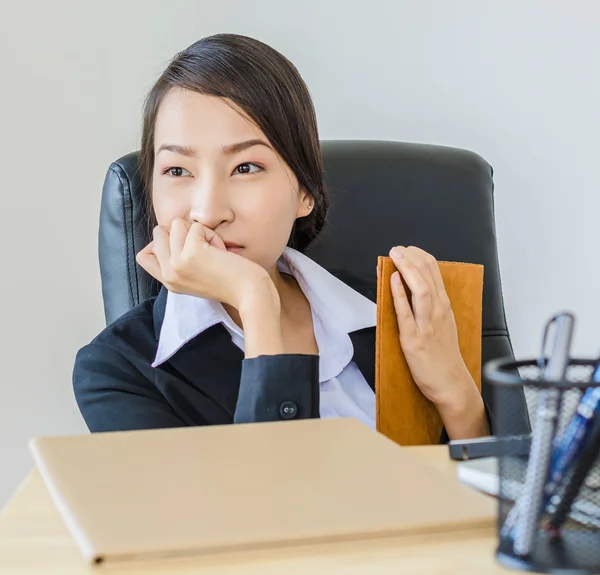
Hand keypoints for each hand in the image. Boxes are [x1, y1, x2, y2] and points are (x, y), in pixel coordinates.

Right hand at [136, 218, 272, 310]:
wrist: (248, 292)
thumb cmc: (228, 281)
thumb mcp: (194, 277)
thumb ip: (177, 262)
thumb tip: (166, 232)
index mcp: (168, 281)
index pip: (143, 256)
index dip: (159, 244)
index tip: (182, 248)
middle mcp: (168, 274)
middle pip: (158, 232)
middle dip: (183, 233)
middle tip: (204, 251)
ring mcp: (177, 263)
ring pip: (176, 224)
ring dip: (198, 232)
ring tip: (213, 251)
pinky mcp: (191, 252)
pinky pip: (196, 226)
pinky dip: (211, 234)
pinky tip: (220, 251)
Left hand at [388, 245, 472, 407]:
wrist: (451, 384)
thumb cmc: (445, 354)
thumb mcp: (444, 323)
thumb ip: (433, 304)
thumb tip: (416, 284)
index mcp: (444, 306)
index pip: (435, 272)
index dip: (420, 257)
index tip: (408, 248)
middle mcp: (438, 311)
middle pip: (428, 276)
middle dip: (412, 258)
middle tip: (398, 248)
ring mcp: (426, 325)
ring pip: (421, 290)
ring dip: (407, 270)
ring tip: (395, 256)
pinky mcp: (414, 339)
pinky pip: (406, 313)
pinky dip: (399, 295)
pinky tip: (393, 281)